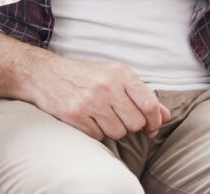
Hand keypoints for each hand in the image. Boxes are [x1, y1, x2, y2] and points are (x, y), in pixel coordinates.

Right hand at [32, 54, 170, 140]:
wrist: (44, 73)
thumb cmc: (83, 75)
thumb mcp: (112, 75)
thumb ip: (140, 93)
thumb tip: (165, 114)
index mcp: (119, 73)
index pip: (149, 104)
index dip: (154, 121)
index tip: (150, 127)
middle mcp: (107, 86)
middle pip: (135, 123)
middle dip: (129, 126)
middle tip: (118, 118)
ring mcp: (90, 100)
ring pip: (118, 132)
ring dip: (112, 130)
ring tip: (100, 116)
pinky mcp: (75, 114)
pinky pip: (98, 136)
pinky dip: (95, 132)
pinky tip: (86, 118)